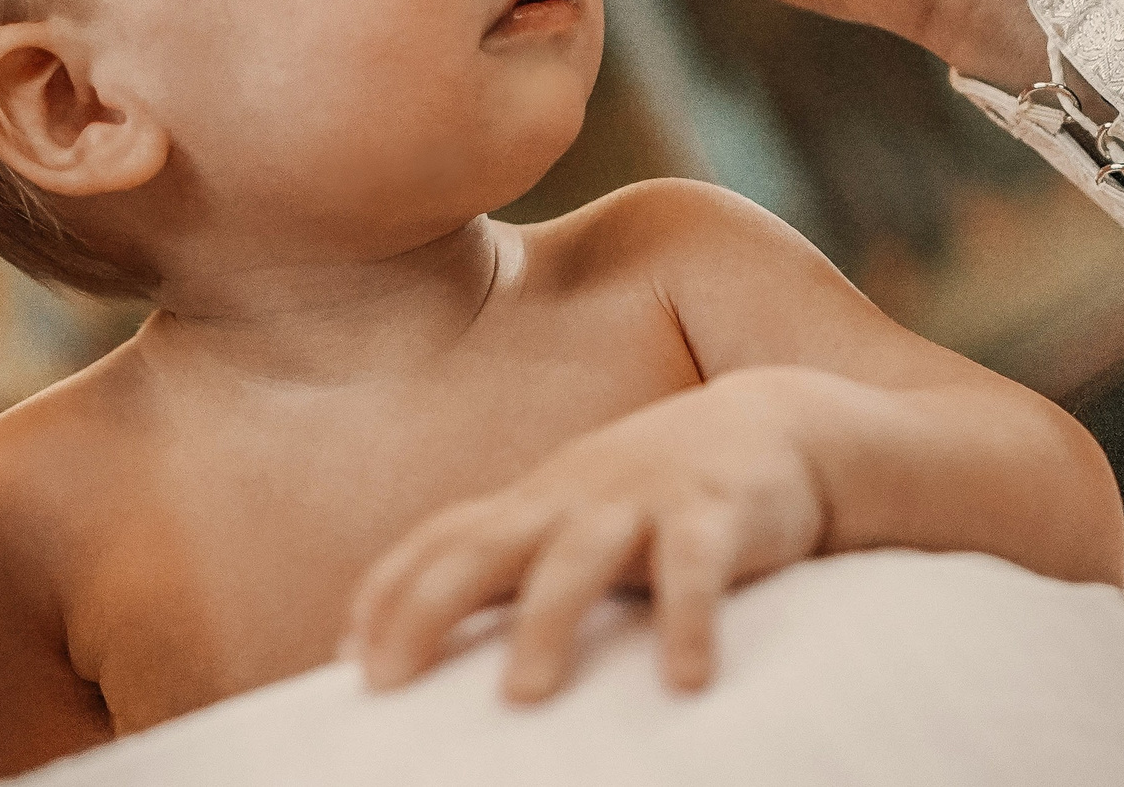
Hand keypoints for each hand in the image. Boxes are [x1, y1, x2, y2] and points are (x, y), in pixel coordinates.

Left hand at [342, 370, 833, 702]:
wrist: (776, 426)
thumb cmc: (658, 495)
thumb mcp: (579, 520)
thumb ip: (518, 570)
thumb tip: (444, 644)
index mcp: (537, 502)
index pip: (442, 536)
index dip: (389, 589)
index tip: (347, 657)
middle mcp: (574, 496)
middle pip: (484, 545)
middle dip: (428, 606)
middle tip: (387, 679)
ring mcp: (642, 500)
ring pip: (578, 557)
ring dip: (546, 624)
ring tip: (521, 697)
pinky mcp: (717, 514)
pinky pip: (697, 568)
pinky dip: (687, 620)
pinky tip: (685, 682)